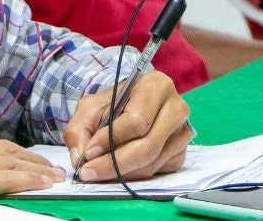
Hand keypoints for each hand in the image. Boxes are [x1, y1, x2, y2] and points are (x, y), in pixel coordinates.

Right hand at [0, 124, 64, 219]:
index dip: (13, 152)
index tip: (29, 160)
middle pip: (1, 149)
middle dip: (29, 159)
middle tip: (50, 168)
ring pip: (7, 161)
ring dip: (33, 170)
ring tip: (51, 177)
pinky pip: (1, 178)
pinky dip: (24, 179)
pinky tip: (39, 183)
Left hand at [64, 71, 191, 181]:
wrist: (133, 105)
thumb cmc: (114, 103)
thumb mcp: (91, 107)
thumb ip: (80, 129)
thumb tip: (80, 157)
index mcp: (157, 86)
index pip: (136, 120)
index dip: (111, 140)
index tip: (88, 153)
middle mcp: (176, 108)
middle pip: (147, 146)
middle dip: (114, 165)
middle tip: (89, 173)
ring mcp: (182, 132)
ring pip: (151, 163)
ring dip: (122, 173)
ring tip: (99, 171)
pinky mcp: (182, 152)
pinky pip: (158, 172)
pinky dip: (134, 176)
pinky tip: (119, 169)